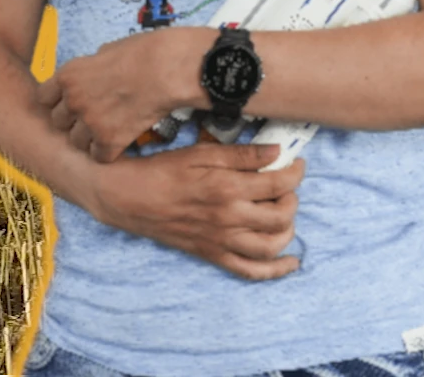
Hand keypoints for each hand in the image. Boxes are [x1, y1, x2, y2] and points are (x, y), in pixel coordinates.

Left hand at [41, 27, 205, 162]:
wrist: (172, 69)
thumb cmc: (148, 51)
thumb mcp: (111, 48)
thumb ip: (93, 65)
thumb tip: (93, 71)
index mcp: (69, 75)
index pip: (43, 98)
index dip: (58, 100)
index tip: (72, 101)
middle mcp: (73, 100)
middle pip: (58, 122)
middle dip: (74, 119)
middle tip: (96, 114)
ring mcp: (90, 123)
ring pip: (76, 142)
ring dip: (91, 138)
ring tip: (111, 128)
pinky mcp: (110, 141)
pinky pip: (99, 156)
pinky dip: (110, 151)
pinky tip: (123, 139)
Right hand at [90, 141, 304, 280]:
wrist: (127, 197)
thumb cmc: (163, 170)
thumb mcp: (203, 153)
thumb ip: (243, 154)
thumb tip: (278, 152)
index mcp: (227, 188)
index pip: (279, 184)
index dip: (296, 172)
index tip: (296, 164)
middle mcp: (227, 218)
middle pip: (281, 216)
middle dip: (292, 199)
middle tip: (285, 187)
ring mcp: (220, 240)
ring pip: (271, 246)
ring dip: (287, 230)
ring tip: (283, 214)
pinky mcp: (211, 254)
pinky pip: (249, 271)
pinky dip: (274, 271)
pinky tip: (290, 263)